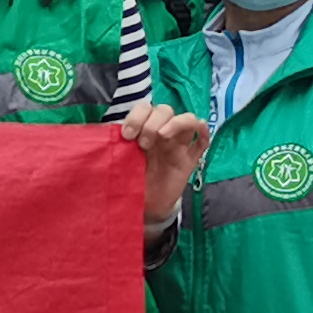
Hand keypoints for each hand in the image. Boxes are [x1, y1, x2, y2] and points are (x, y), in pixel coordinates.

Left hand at [121, 103, 212, 224]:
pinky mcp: (190, 160)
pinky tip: (200, 130)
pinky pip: (203, 142)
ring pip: (187, 119)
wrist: (143, 204)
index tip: (128, 135)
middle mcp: (161, 133)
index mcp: (142, 129)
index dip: (137, 117)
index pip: (144, 108)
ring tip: (163, 137)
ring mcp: (178, 145)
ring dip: (175, 123)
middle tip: (144, 144)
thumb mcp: (120, 160)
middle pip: (165, 110)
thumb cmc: (130, 177)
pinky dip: (204, 132)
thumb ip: (117, 146)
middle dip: (152, 122)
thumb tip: (108, 135)